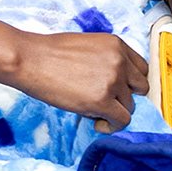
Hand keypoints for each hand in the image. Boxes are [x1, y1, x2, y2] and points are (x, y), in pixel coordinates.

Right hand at [9, 31, 147, 132]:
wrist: (30, 60)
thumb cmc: (50, 54)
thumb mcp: (88, 46)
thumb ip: (107, 60)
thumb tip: (116, 85)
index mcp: (117, 45)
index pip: (141, 68)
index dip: (130, 82)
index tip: (116, 90)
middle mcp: (120, 61)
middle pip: (140, 88)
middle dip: (124, 97)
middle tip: (104, 100)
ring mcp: (113, 80)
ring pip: (130, 106)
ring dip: (114, 111)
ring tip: (93, 110)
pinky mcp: (103, 99)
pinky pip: (122, 121)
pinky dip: (111, 126)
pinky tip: (96, 122)